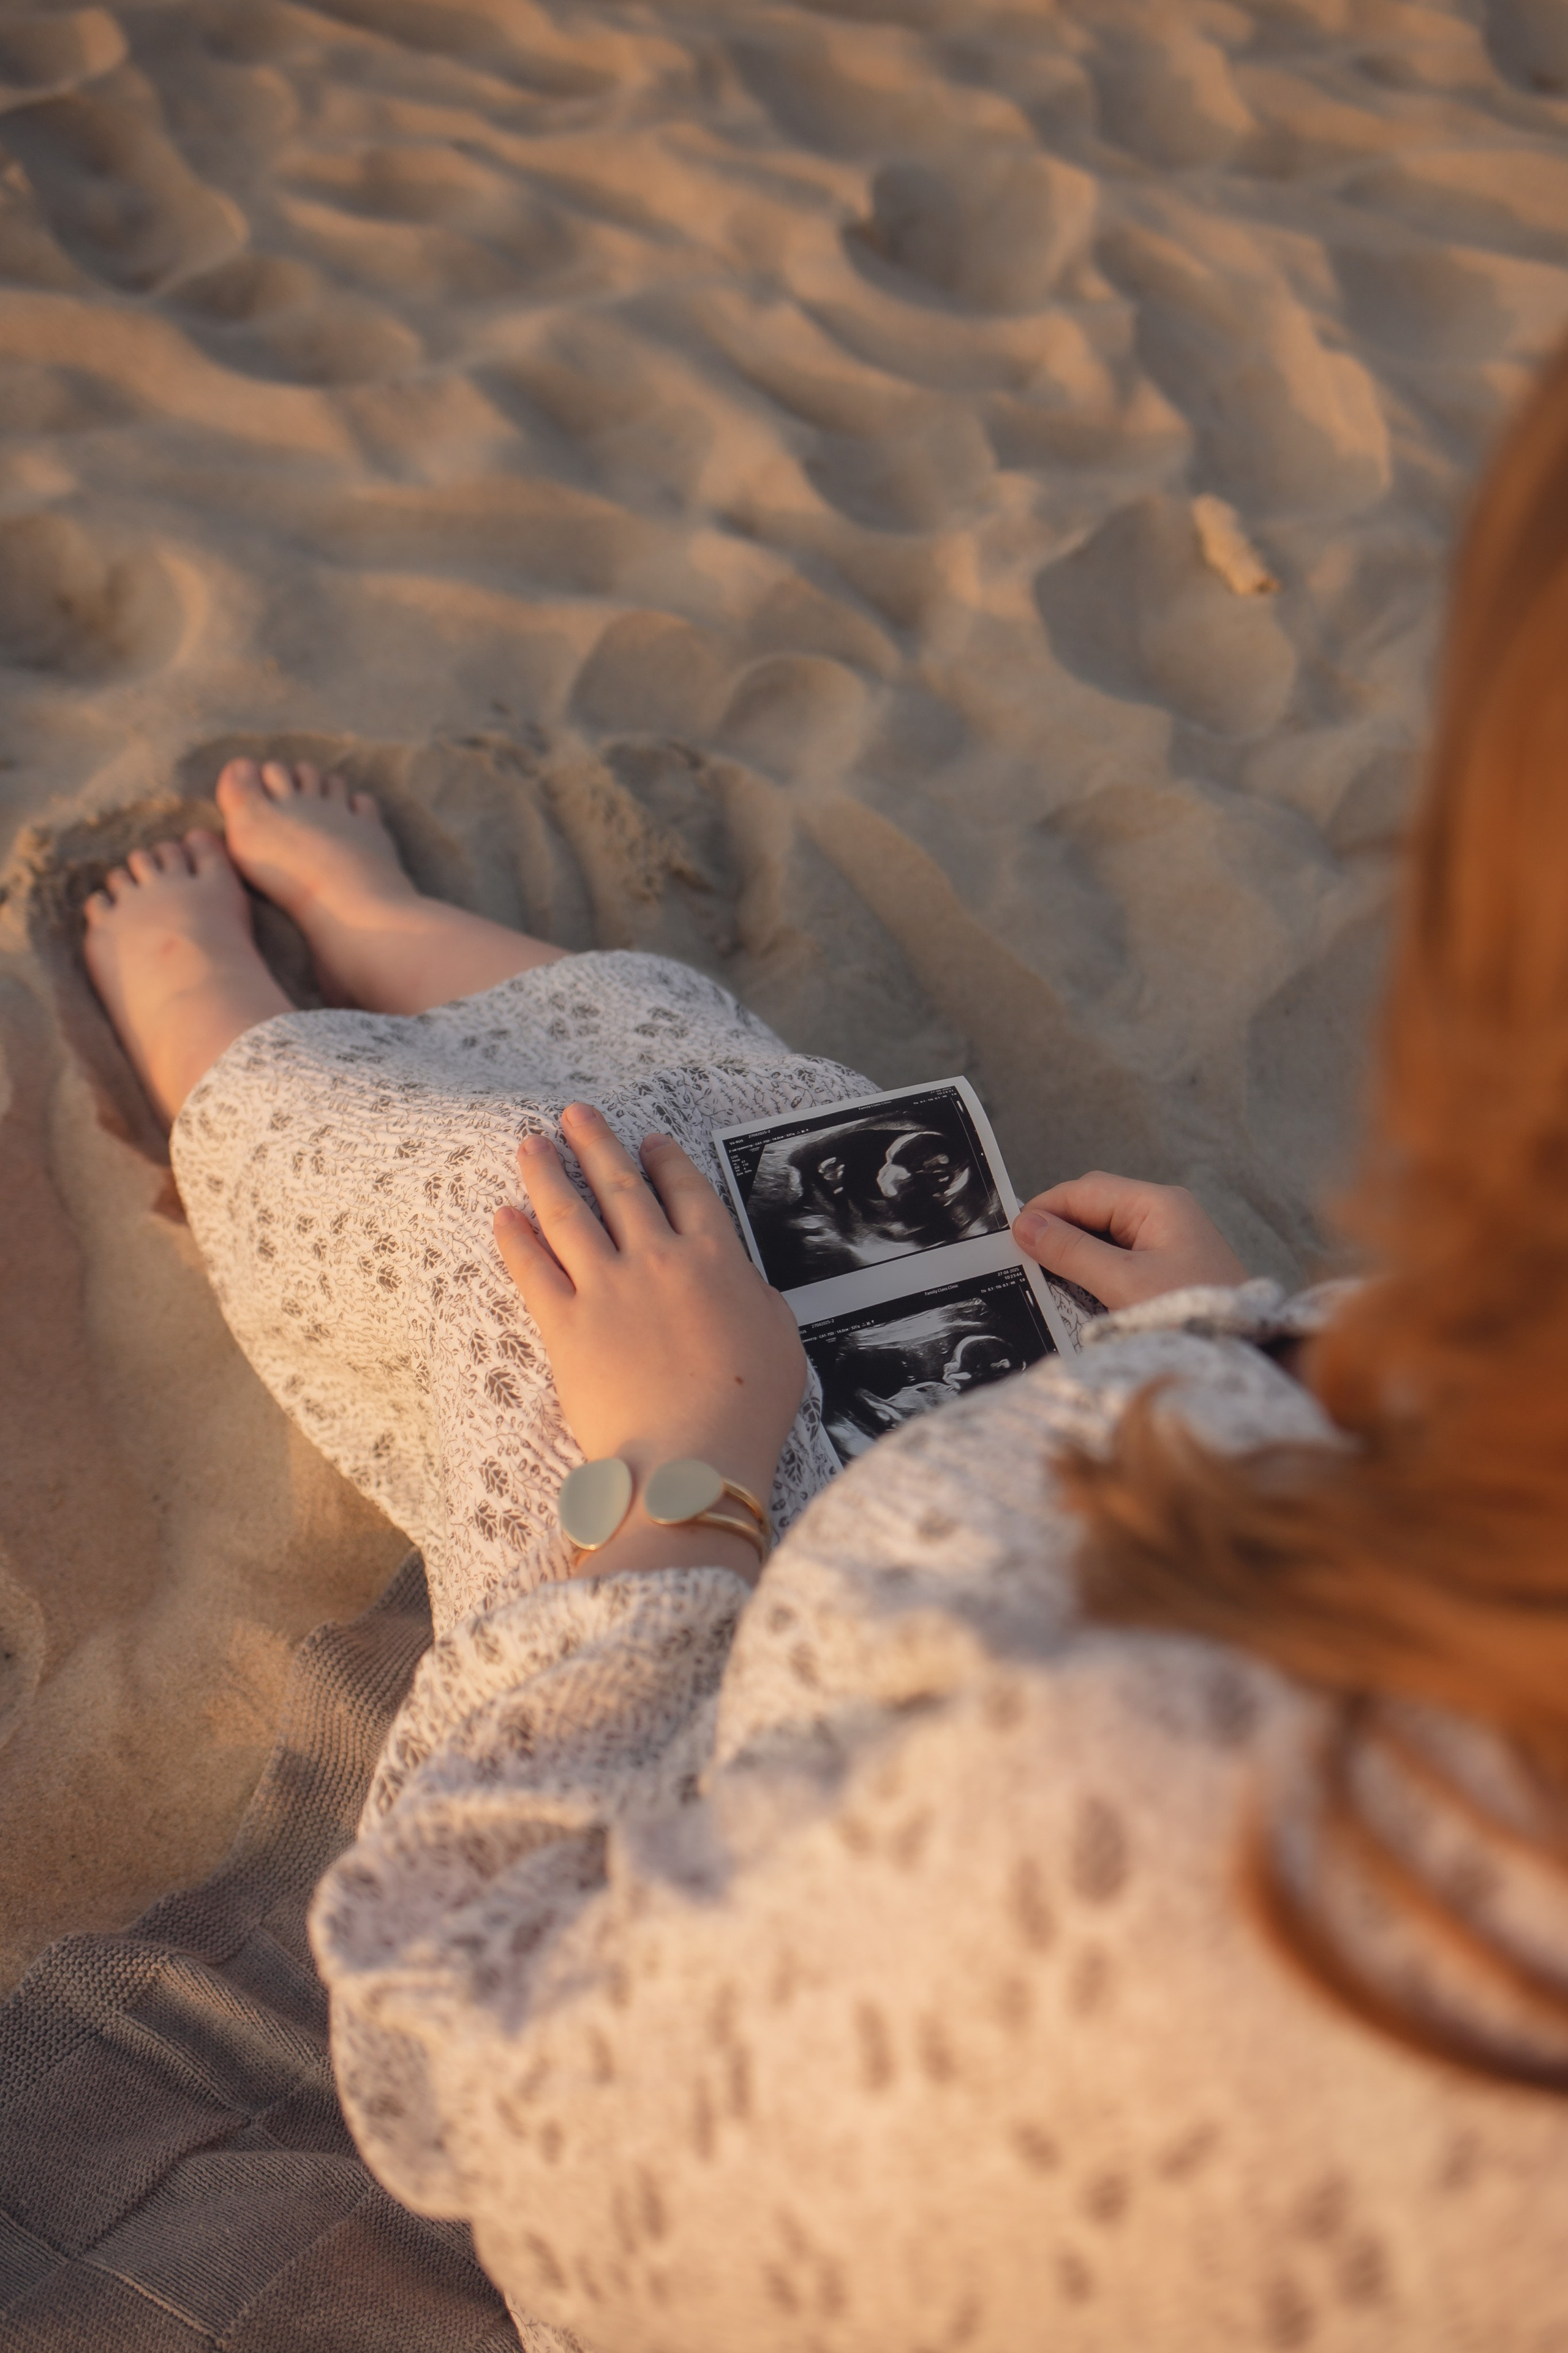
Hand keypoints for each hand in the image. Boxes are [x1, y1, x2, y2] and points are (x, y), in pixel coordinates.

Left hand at [493, 1103, 806, 1581]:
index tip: (648, 1139)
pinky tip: (502, 1215)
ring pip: (569, 1213)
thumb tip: (737, 1279)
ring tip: (531, 1144)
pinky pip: (532, 1269)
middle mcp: (658, 1258)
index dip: (665, 1160)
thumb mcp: (780, 1340)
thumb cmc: (748, 1410)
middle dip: (596, 1142)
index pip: (686, 1191)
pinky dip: (515, 1239)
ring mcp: (607, 1287)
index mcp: (716, 1258)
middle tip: (574, 1114)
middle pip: (621, 1185)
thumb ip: (755, 1297)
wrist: (693, 1459)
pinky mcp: (565, 1325)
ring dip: (547, 1173)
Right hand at [1012, 1172, 1246, 1311]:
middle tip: (1025, 1260)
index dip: (1046, 1210)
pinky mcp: (1168, 1266)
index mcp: (1157, 1204)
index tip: (1012, 1238)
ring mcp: (1168, 1240)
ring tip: (1048, 1277)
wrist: (1247, 1353)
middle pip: (1094, 1206)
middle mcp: (1164, 1213)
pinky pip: (1120, 1255)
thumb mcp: (1123, 1283)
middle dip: (1059, 1229)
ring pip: (1104, 1232)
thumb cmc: (1191, 1314)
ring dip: (1075, 1251)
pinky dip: (1095, 1267)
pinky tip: (1079, 1288)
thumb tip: (1026, 1226)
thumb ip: (1071, 1251)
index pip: (1085, 1190)